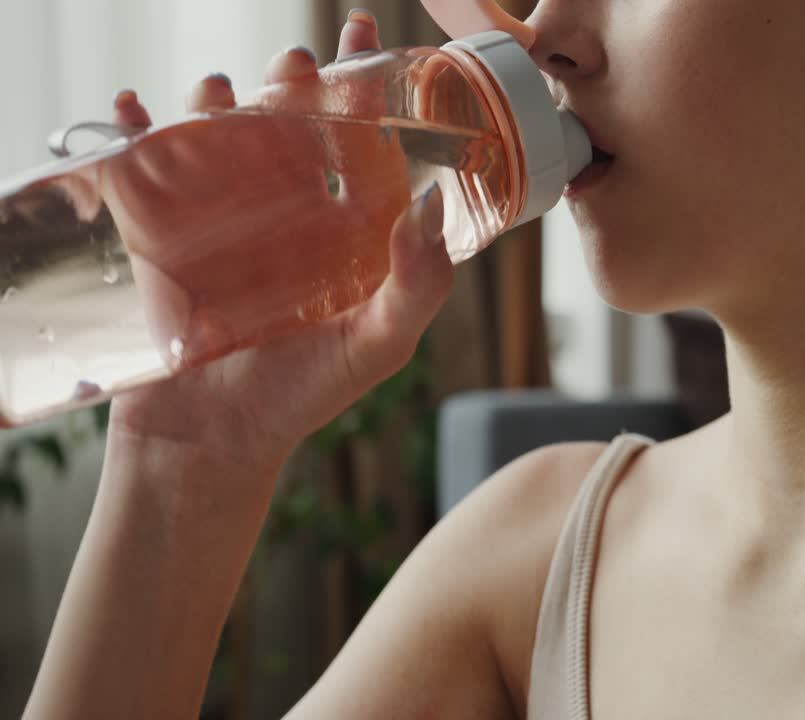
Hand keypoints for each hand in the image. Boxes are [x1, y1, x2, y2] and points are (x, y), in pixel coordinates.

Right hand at [106, 13, 453, 471]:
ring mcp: (222, 215)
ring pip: (219, 131)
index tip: (370, 44)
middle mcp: (287, 209)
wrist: (216, 438)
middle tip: (298, 67)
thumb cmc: (306, 393)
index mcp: (345, 226)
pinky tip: (134, 113)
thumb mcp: (380, 342)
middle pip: (288, 122)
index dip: (366, 91)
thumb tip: (435, 205)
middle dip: (292, 83)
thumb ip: (420, 283)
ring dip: (217, 99)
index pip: (360, 142)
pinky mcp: (163, 230)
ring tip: (221, 92)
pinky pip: (144, 164)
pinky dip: (134, 130)